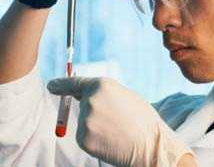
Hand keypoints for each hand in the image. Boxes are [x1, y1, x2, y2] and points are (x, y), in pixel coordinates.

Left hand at [47, 77, 196, 166]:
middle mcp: (89, 100)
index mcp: (101, 85)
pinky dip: (94, 138)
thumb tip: (80, 94)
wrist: (150, 144)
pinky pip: (84, 136)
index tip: (51, 85)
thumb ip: (101, 92)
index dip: (61, 84)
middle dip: (92, 109)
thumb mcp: (122, 95)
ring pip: (84, 121)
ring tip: (116, 128)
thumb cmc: (140, 118)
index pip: (74, 82)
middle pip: (81, 103)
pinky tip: (110, 139)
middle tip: (114, 118)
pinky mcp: (83, 139)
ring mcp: (84, 120)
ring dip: (95, 125)